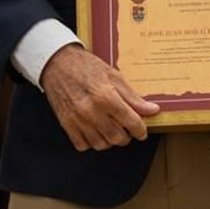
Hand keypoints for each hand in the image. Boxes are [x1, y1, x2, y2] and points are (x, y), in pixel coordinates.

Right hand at [39, 44, 159, 151]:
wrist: (57, 63)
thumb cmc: (85, 66)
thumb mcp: (113, 76)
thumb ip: (132, 97)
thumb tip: (152, 110)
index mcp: (106, 96)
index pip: (131, 122)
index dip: (141, 130)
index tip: (142, 131)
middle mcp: (91, 111)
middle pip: (117, 138)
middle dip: (126, 136)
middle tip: (126, 129)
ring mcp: (77, 119)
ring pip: (101, 144)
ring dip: (109, 141)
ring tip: (111, 129)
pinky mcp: (65, 124)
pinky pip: (82, 145)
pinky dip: (91, 142)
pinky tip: (94, 131)